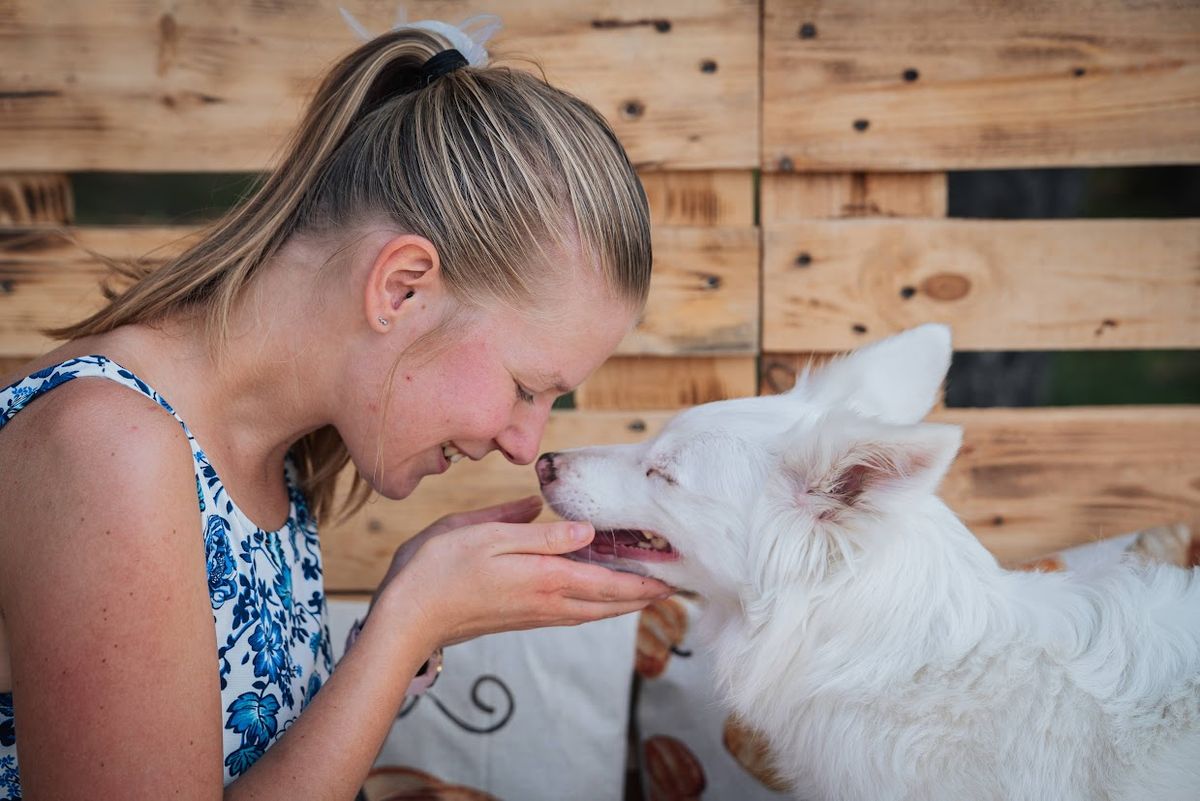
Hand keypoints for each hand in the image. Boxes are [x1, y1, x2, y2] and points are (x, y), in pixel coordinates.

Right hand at [374, 499, 673, 650]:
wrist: (407, 618)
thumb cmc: (439, 570)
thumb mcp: (488, 537)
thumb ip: (540, 534)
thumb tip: (585, 529)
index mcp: (545, 578)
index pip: (609, 582)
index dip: (643, 581)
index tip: (673, 576)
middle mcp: (547, 601)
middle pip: (607, 603)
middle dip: (641, 595)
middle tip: (671, 586)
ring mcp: (533, 613)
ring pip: (591, 610)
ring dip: (620, 601)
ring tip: (643, 590)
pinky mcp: (520, 616)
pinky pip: (572, 611)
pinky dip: (595, 603)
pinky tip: (595, 594)